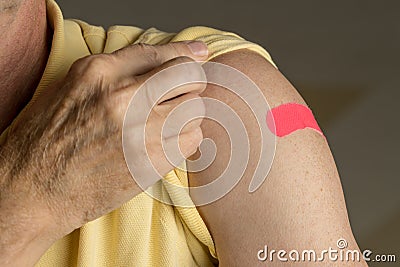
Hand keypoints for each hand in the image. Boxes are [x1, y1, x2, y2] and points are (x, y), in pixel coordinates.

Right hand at [0, 41, 207, 265]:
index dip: (184, 52)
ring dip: (188, 114)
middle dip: (191, 82)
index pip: (159, 51)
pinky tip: (167, 143)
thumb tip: (157, 65)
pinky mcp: (151, 162)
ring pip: (195, 108)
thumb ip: (114, 74)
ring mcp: (139, 130)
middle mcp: (123, 97)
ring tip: (169, 123)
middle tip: (182, 94)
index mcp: (98, 72)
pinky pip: (192, 140)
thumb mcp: (71, 90)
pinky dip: (186, 139)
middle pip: (187, 75)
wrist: (31, 191)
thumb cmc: (44, 142)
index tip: (199, 54)